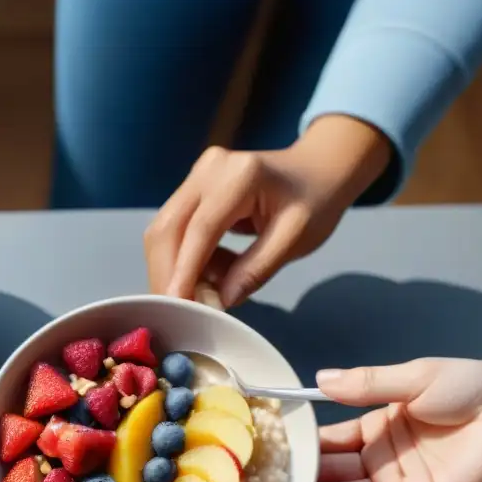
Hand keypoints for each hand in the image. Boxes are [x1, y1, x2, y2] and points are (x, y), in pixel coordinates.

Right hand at [144, 115, 390, 306]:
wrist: (318, 170)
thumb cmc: (315, 202)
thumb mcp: (295, 240)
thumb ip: (256, 270)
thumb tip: (219, 302)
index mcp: (240, 176)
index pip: (200, 229)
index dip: (184, 270)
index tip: (177, 305)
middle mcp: (209, 170)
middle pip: (167, 227)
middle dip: (168, 273)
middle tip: (179, 311)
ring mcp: (197, 175)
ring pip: (163, 229)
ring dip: (173, 268)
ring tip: (202, 292)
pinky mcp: (192, 186)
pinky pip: (173, 228)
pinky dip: (183, 258)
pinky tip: (209, 273)